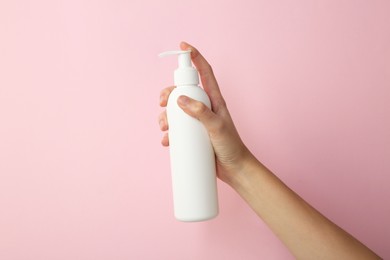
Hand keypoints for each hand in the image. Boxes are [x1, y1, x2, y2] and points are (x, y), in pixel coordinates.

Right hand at [158, 42, 252, 184]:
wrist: (234, 170)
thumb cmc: (231, 146)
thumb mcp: (217, 127)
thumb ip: (200, 112)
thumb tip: (179, 99)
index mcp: (214, 100)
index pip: (204, 72)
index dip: (195, 57)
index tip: (182, 46)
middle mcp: (205, 107)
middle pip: (183, 91)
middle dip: (169, 93)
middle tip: (162, 103)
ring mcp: (198, 121)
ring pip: (176, 111)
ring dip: (165, 116)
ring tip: (164, 128)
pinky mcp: (193, 135)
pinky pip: (177, 129)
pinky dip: (169, 133)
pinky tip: (167, 141)